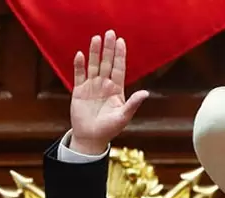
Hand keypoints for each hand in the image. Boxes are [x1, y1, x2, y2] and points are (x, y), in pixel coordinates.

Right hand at [69, 30, 148, 154]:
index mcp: (116, 89)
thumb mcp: (123, 117)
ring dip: (94, 53)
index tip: (121, 41)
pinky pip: (79, 75)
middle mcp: (104, 85)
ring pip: (93, 65)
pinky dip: (79, 65)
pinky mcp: (79, 91)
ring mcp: (92, 87)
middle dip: (108, 48)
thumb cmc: (109, 129)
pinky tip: (80, 55)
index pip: (119, 68)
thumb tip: (146, 93)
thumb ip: (133, 104)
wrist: (91, 138)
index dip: (120, 55)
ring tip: (96, 38)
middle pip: (107, 63)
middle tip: (110, 32)